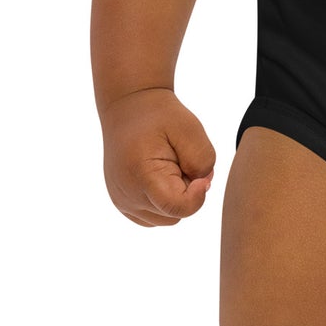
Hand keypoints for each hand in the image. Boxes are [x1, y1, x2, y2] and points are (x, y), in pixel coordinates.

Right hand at [99, 87, 216, 226]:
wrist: (129, 107)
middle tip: (183, 162)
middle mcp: (127, 196)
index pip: (176, 208)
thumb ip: (202, 160)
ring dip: (176, 198)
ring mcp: (122, 202)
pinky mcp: (123, 204)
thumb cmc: (160, 116)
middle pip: (174, 215)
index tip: (202, 175)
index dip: (197, 196)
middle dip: (187, 193)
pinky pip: (154, 216)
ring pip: (166, 218)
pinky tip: (163, 176)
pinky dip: (164, 202)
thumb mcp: (190, 128)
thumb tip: (202, 187)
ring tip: (171, 167)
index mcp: (141, 175)